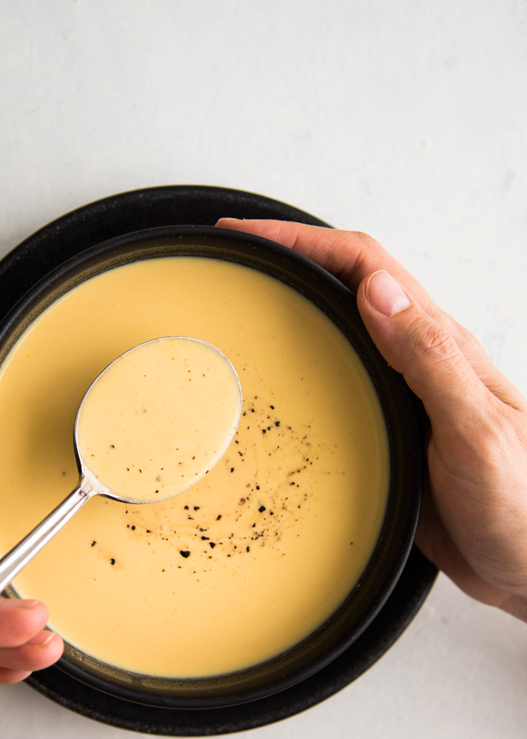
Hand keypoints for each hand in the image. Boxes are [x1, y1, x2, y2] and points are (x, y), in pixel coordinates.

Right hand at [218, 218, 526, 621]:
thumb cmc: (520, 504)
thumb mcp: (476, 431)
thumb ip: (430, 359)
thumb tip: (377, 291)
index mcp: (440, 347)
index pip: (366, 267)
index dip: (305, 241)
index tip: (253, 234)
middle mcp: (419, 362)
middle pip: (349, 286)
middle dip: (291, 260)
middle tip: (240, 258)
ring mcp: (405, 396)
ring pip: (343, 332)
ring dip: (297, 307)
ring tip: (249, 306)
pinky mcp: (393, 433)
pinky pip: (342, 383)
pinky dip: (305, 366)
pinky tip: (284, 383)